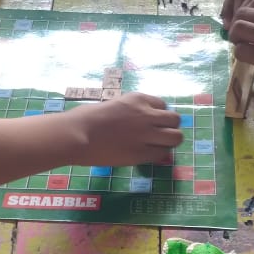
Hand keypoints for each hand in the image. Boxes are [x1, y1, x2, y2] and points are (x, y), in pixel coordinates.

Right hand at [67, 92, 182, 165]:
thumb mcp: (112, 105)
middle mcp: (146, 114)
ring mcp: (146, 134)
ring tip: (158, 146)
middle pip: (175, 120)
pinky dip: (159, 154)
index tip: (151, 123)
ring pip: (176, 137)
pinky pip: (163, 153)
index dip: (158, 116)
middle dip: (169, 127)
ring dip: (169, 141)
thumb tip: (133, 122)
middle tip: (159, 135)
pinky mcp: (142, 153)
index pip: (163, 105)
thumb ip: (128, 112)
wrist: (77, 134)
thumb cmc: (85, 118)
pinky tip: (148, 154)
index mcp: (138, 99)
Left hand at [228, 0, 253, 100]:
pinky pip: (242, 50)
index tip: (249, 22)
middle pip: (244, 12)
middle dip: (238, 23)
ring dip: (236, 37)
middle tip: (240, 35)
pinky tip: (247, 58)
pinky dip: (240, 54)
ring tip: (241, 45)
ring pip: (239, 28)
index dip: (249, 11)